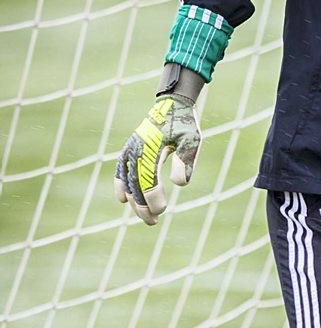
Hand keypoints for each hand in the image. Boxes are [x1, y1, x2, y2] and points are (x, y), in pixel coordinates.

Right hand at [114, 96, 200, 223]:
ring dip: (134, 201)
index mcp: (151, 147)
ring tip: (146, 217)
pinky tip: (123, 199)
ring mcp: (130, 149)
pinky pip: (120, 170)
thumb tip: (179, 184)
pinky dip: (120, 184)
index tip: (162, 210)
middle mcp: (137, 149)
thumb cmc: (184, 124)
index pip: (148, 179)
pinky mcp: (129, 149)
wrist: (172, 105)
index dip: (153, 198)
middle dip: (142, 206)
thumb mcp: (192, 140)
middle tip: (153, 222)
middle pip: (135, 184)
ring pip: (126, 180)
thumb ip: (186, 161)